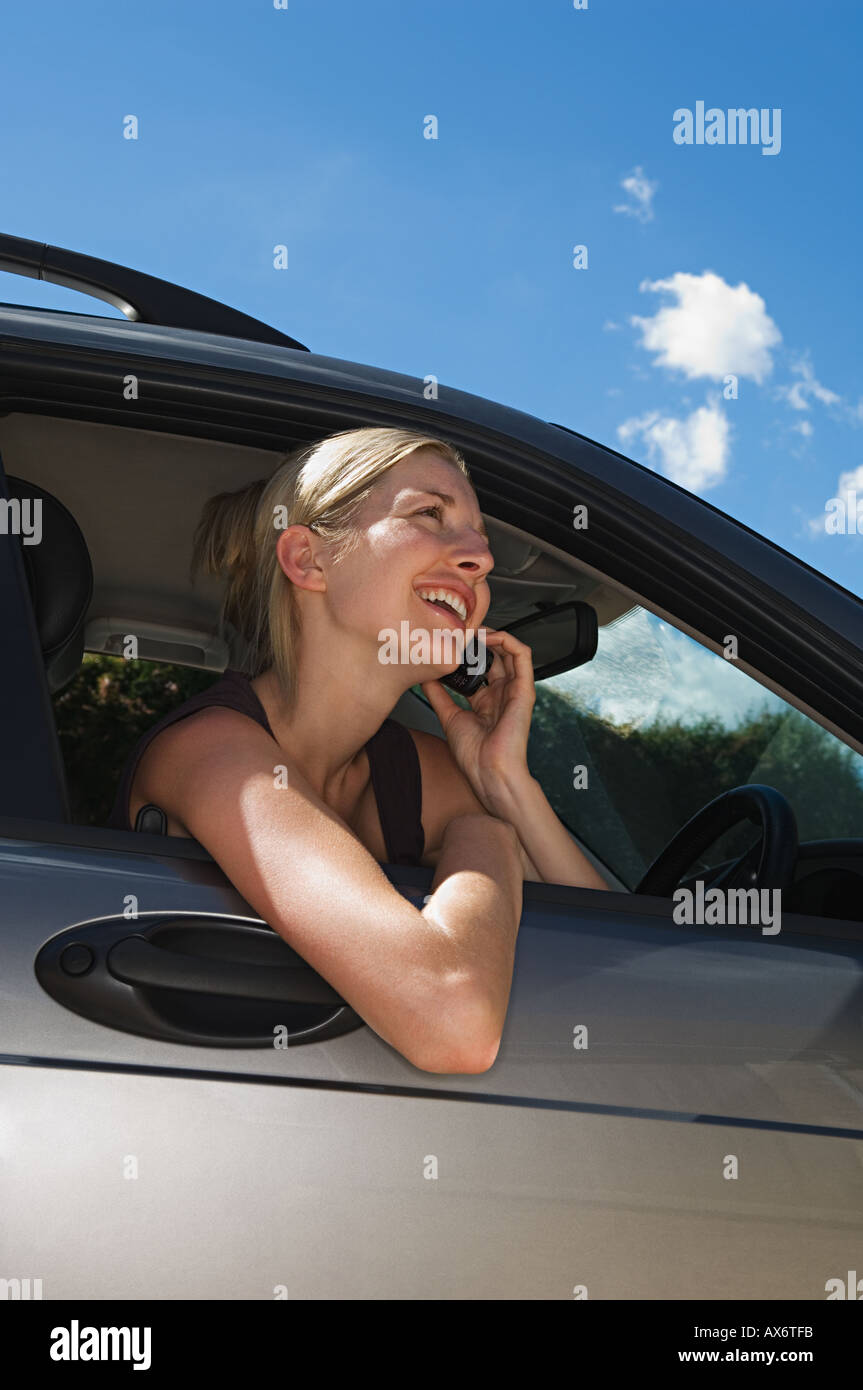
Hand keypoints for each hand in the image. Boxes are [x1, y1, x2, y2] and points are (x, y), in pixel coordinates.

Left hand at [419, 628, 535, 810]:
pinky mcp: (524, 689)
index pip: (479, 666)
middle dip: (478, 639)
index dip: (467, 651)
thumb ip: (438, 694)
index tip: (449, 641)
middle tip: (459, 630)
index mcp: (486, 700)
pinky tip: (490, 637)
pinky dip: (508, 640)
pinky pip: (523, 655)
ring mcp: (514, 690)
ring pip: (509, 650)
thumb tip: (425, 675)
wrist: (489, 772)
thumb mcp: (449, 716)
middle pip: (494, 655)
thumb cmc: (474, 755)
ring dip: (493, 635)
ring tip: (474, 629)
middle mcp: (501, 693)